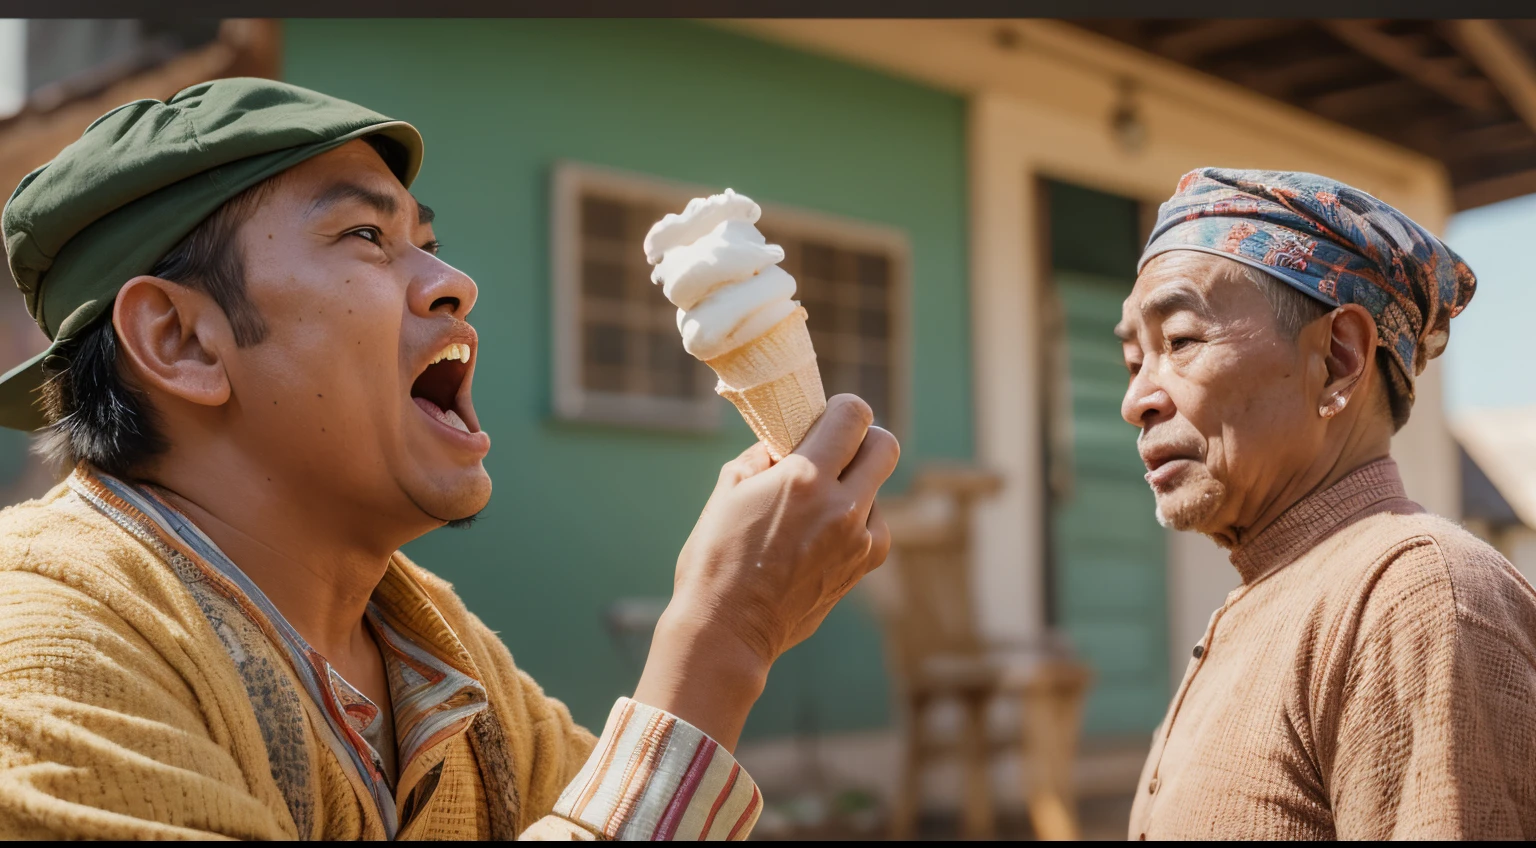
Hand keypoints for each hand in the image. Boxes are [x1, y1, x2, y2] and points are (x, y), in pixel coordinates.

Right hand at [633, 394, 899, 749]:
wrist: (728, 629)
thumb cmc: (716, 558)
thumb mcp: (728, 491)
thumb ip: (762, 456)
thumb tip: (783, 441)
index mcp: (805, 479)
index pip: (854, 416)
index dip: (843, 409)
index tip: (827, 417)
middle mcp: (843, 507)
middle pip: (885, 446)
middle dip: (863, 439)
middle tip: (836, 450)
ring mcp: (859, 540)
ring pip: (878, 489)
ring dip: (855, 487)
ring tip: (816, 508)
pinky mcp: (863, 567)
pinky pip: (874, 526)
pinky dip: (855, 522)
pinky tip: (821, 536)